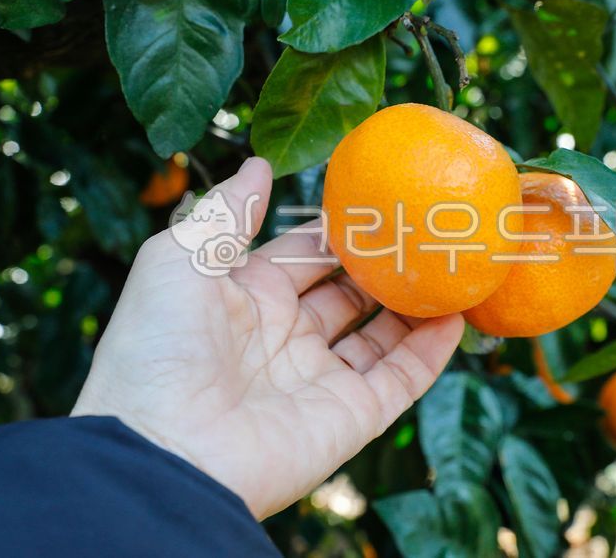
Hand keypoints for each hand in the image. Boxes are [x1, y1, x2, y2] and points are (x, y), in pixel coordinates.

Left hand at [72, 158, 463, 518]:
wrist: (162, 451)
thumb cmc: (158, 347)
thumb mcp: (179, 259)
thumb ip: (226, 212)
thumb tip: (259, 165)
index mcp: (246, 299)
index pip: (305, 256)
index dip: (339, 232)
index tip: (379, 201)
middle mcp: (286, 339)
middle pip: (349, 293)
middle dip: (383, 265)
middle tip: (426, 229)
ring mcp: (320, 379)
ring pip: (382, 336)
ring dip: (416, 306)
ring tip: (453, 267)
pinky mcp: (350, 417)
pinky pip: (402, 379)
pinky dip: (432, 352)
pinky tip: (457, 317)